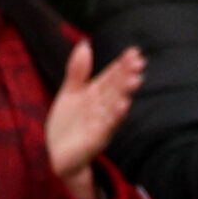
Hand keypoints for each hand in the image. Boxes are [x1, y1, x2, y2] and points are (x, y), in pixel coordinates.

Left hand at [45, 41, 144, 198]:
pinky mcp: (95, 139)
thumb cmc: (68, 124)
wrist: (57, 155)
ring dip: (125, 94)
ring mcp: (101, 123)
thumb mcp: (70, 93)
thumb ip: (78, 71)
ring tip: (135, 80)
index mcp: (98, 93)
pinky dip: (116, 116)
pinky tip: (124, 106)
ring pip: (115, 105)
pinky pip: (107, 127)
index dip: (122, 64)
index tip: (134, 51)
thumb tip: (85, 43)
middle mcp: (103, 106)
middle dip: (127, 75)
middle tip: (139, 62)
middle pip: (116, 88)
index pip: (112, 75)